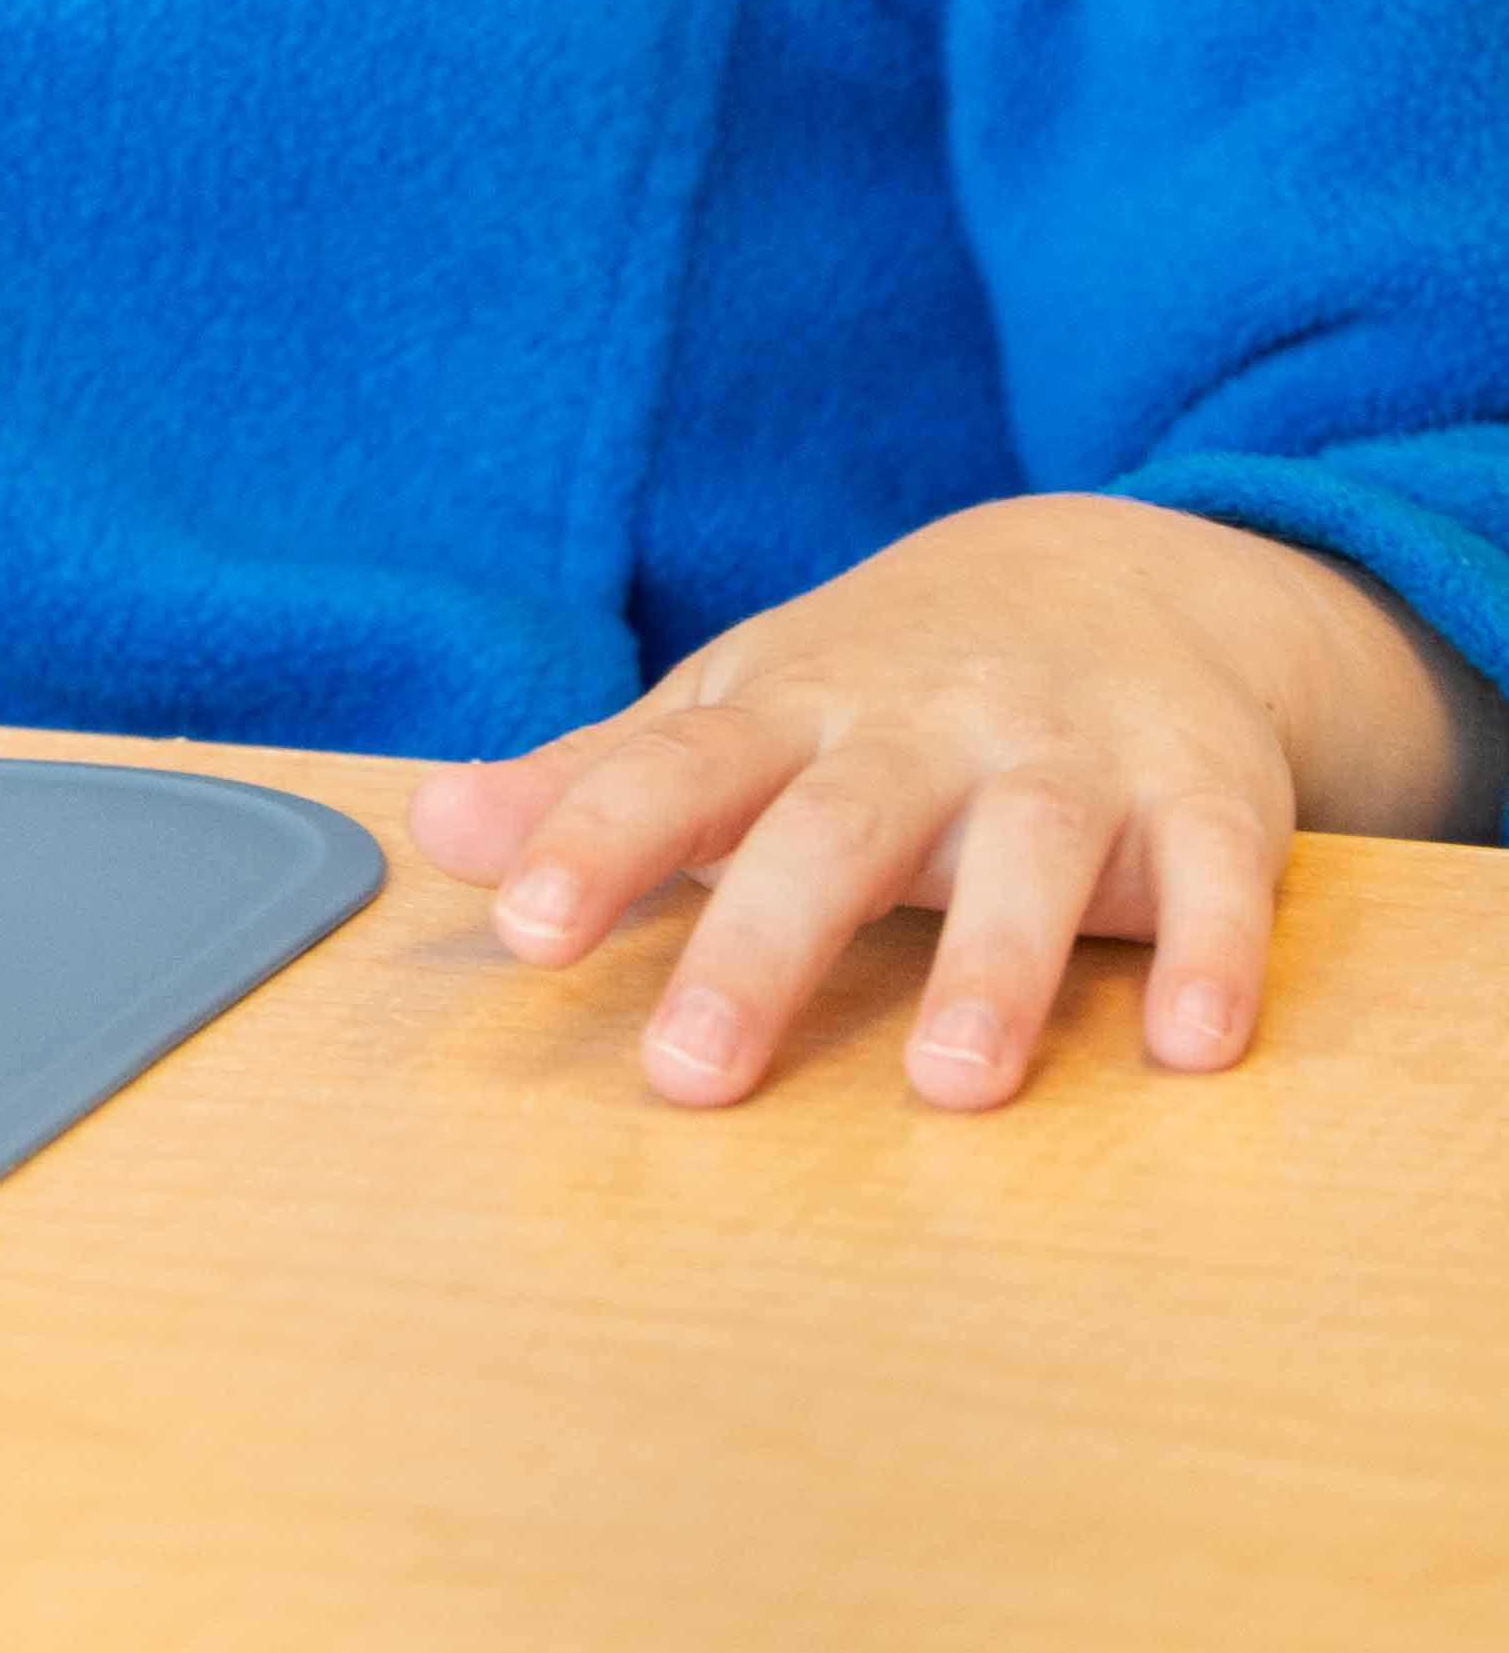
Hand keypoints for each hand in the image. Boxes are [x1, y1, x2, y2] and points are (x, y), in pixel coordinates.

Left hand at [407, 493, 1499, 1112]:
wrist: (1112, 568)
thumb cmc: (885, 682)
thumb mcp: (740, 709)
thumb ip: (600, 782)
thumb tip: (433, 830)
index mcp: (796, 712)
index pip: (679, 774)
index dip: (597, 843)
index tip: (522, 929)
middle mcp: (926, 729)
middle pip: (835, 831)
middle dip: (763, 945)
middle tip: (691, 1072)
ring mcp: (1070, 755)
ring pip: (1031, 853)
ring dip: (996, 964)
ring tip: (951, 1083)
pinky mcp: (1205, 792)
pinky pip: (1219, 875)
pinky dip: (1214, 952)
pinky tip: (1195, 1048)